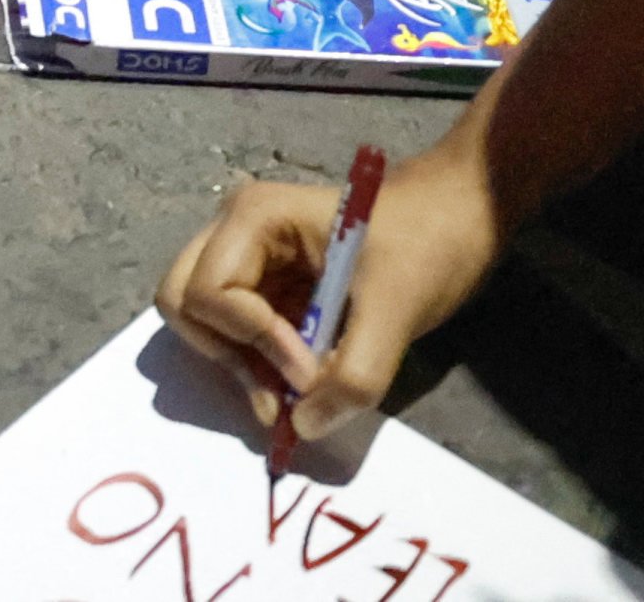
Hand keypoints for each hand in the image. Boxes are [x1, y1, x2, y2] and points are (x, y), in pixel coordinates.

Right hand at [156, 147, 499, 445]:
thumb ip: (353, 375)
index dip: (255, 342)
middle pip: (183, 301)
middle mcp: (235, 233)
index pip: (209, 293)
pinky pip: (239, 330)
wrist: (460, 217)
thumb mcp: (397, 309)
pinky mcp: (269, 284)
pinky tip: (308, 377)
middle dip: (227, 353)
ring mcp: (249, 258)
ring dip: (243, 363)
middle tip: (281, 387)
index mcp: (254, 219)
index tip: (313, 372)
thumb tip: (304, 426)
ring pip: (203, 320)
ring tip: (298, 390)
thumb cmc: (428, 245)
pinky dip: (261, 364)